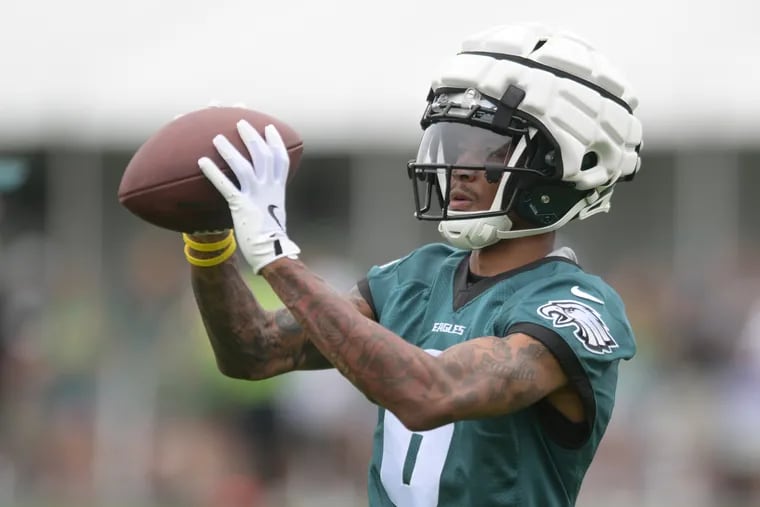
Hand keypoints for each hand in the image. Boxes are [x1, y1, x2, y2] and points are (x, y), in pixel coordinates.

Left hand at [198, 120, 299, 272]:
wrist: (272, 253)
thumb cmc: (271, 237)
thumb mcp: (273, 212)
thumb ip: (267, 198)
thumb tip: (259, 192)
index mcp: (278, 189)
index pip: (281, 158)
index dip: (276, 141)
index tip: (270, 127)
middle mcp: (269, 189)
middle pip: (263, 155)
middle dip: (252, 136)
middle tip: (240, 121)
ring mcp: (256, 197)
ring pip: (244, 167)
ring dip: (230, 150)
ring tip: (216, 137)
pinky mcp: (242, 207)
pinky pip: (226, 186)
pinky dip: (214, 173)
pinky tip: (201, 162)